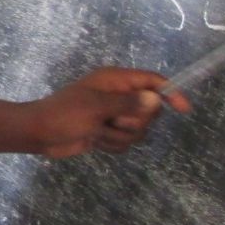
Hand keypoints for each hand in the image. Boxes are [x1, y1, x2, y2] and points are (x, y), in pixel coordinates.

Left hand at [30, 67, 189, 158]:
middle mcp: (119, 96)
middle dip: (133, 121)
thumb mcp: (97, 106)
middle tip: (111, 120)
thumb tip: (156, 100)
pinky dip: (113, 144)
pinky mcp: (109, 132)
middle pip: (150, 110)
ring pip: (139, 130)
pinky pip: (126, 142)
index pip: (152, 82)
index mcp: (116, 80)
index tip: (184, 109)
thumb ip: (128, 103)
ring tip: (97, 131)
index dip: (170, 93)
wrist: (40, 134)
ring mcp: (114, 115)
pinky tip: (95, 140)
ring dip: (120, 135)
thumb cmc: (65, 114)